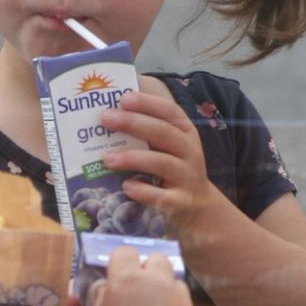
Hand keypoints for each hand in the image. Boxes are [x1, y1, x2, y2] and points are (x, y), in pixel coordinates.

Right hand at [85, 246, 203, 305]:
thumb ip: (103, 298)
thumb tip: (109, 286)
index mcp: (127, 281)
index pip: (126, 252)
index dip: (121, 264)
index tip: (118, 277)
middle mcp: (158, 285)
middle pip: (158, 259)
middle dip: (148, 271)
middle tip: (140, 292)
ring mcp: (181, 303)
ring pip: (176, 283)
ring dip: (166, 292)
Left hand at [102, 89, 228, 234]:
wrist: (199, 207)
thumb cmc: (174, 169)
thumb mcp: (169, 147)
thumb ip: (147, 132)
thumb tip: (109, 115)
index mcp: (185, 133)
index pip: (170, 112)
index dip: (148, 103)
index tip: (124, 98)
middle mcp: (190, 152)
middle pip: (163, 132)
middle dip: (133, 123)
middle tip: (106, 118)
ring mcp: (187, 178)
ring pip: (162, 163)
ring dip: (133, 158)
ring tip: (108, 158)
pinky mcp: (180, 203)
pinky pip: (161, 196)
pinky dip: (143, 191)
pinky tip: (127, 186)